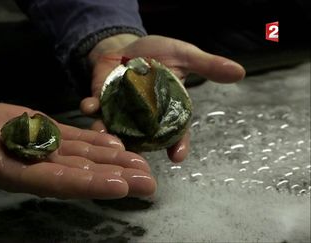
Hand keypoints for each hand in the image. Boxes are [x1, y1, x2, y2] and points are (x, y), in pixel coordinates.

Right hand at [0, 103, 155, 198]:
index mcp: (14, 172)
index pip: (56, 182)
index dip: (88, 185)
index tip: (119, 186)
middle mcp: (35, 165)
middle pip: (81, 174)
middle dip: (114, 178)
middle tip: (148, 181)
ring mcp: (42, 150)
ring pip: (84, 157)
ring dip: (114, 161)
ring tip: (142, 164)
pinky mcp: (43, 133)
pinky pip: (74, 140)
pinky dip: (96, 143)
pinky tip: (118, 145)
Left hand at [81, 34, 245, 161]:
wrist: (128, 43)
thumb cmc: (158, 53)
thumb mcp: (184, 56)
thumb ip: (207, 66)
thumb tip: (239, 71)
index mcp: (165, 111)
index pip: (175, 132)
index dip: (178, 144)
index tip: (179, 157)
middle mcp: (142, 117)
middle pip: (142, 139)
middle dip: (137, 150)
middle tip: (134, 160)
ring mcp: (119, 110)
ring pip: (115, 128)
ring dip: (108, 133)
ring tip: (106, 136)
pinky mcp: (100, 99)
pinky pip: (95, 107)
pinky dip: (91, 108)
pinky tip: (90, 106)